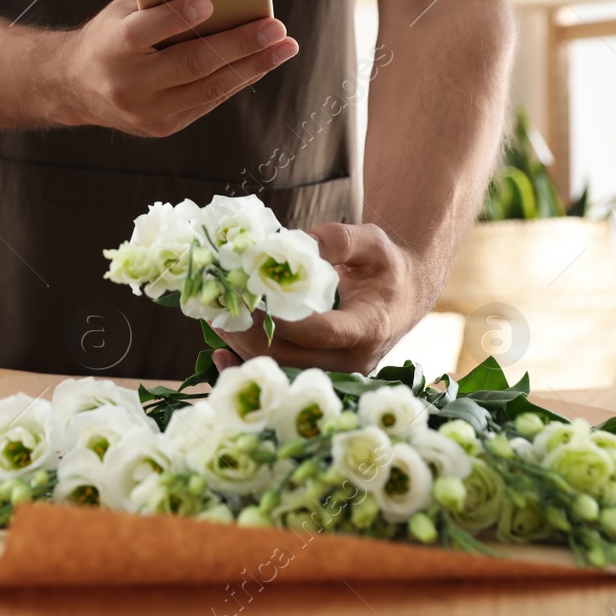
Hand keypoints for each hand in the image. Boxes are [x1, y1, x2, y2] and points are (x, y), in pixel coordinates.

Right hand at [54, 0, 298, 136]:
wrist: (73, 87)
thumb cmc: (108, 36)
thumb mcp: (119, 10)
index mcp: (111, 48)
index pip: (144, 32)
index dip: (176, 17)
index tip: (209, 1)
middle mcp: (128, 84)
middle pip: (190, 64)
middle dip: (238, 44)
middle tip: (275, 27)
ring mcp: (146, 111)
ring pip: (208, 88)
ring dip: (252, 66)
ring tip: (284, 46)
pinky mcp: (162, 126)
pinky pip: (208, 102)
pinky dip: (236, 79)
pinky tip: (260, 62)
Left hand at [213, 222, 423, 373]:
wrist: (401, 297)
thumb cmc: (385, 267)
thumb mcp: (372, 243)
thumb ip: (339, 239)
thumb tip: (297, 242)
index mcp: (368, 328)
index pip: (321, 331)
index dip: (282, 319)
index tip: (248, 298)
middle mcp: (352, 360)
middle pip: (293, 356)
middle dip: (249, 332)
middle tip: (218, 307)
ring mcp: (335, 373)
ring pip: (281, 369)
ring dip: (243, 347)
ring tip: (215, 319)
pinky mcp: (319, 374)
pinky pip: (279, 375)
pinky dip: (247, 365)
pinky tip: (220, 354)